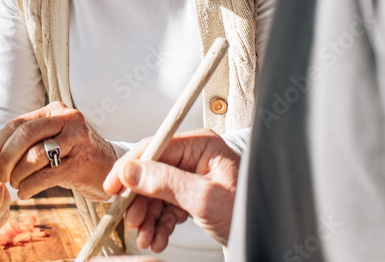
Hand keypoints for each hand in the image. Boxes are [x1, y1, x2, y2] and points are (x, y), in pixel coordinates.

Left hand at [0, 101, 116, 200]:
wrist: (109, 168)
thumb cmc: (73, 155)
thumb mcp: (52, 140)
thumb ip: (26, 141)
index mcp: (55, 110)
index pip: (18, 123)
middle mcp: (68, 119)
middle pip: (24, 135)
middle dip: (6, 159)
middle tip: (1, 176)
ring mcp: (77, 140)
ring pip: (35, 156)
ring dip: (18, 175)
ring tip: (15, 184)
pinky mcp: (82, 163)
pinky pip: (46, 176)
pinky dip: (30, 187)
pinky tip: (25, 193)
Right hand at [104, 129, 239, 249]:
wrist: (272, 235)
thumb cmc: (251, 211)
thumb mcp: (204, 198)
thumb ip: (165, 182)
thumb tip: (131, 170)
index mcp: (201, 145)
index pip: (154, 148)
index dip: (129, 168)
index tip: (113, 188)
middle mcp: (196, 158)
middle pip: (152, 173)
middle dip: (140, 201)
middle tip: (132, 221)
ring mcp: (195, 177)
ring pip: (158, 193)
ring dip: (149, 217)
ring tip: (147, 237)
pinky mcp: (195, 196)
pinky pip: (169, 207)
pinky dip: (160, 224)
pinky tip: (158, 237)